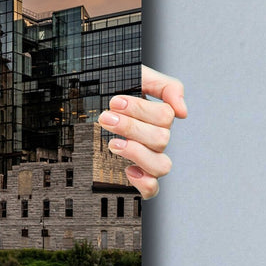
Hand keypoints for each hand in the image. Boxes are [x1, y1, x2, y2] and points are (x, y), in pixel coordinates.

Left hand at [99, 65, 186, 200]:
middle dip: (130, 126)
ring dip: (137, 152)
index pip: (165, 116)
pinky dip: (143, 183)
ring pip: (161, 166)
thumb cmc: (111, 89)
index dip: (140, 109)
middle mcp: (155, 139)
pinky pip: (152, 189)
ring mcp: (147, 158)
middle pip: (161, 139)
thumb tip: (183, 111)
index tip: (114, 101)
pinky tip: (128, 170)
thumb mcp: (136, 75)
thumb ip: (165, 86)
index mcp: (156, 117)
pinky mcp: (136, 176)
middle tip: (106, 118)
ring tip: (113, 143)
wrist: (83, 101)